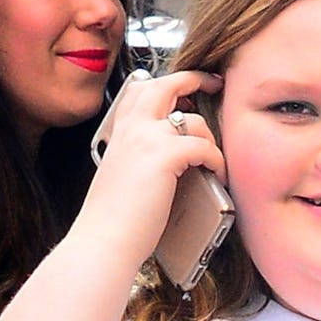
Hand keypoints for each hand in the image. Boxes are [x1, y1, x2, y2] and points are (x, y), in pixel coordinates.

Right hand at [77, 68, 226, 274]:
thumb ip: (140, 156)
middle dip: (194, 78)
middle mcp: (131, 129)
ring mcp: (147, 139)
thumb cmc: (113, 220)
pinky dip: (217, 161)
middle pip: (166, 85)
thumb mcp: (122, 175)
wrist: (102, 242)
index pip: (140, 90)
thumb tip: (175, 153)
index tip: (186, 88)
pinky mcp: (165, 156)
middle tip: (215, 83)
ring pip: (193, 121)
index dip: (166, 83)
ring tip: (214, 161)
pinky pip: (204, 147)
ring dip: (211, 139)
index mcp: (119, 133)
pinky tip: (218, 176)